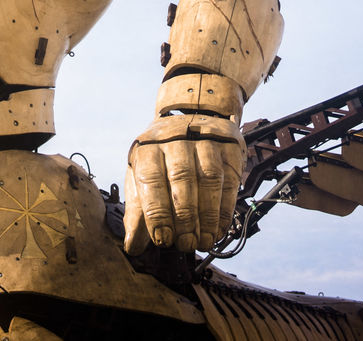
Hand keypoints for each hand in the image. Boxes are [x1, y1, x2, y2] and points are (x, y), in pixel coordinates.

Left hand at [123, 115, 243, 254]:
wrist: (193, 116)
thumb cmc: (162, 156)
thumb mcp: (142, 175)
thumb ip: (137, 209)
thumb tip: (132, 246)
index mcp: (148, 147)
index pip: (151, 179)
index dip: (157, 213)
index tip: (162, 240)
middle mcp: (176, 140)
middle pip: (182, 179)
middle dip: (184, 218)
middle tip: (185, 244)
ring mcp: (204, 140)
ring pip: (209, 180)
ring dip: (207, 217)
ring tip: (203, 241)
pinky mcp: (228, 146)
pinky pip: (229, 180)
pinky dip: (224, 209)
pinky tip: (219, 229)